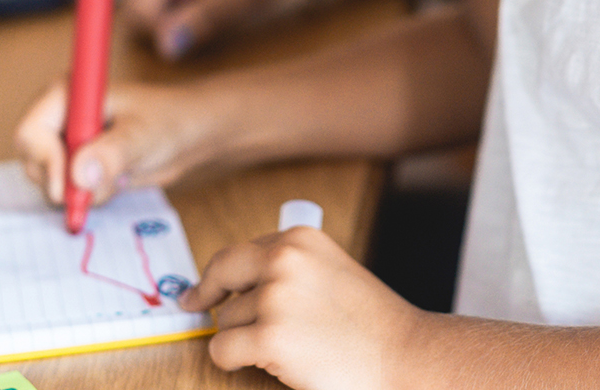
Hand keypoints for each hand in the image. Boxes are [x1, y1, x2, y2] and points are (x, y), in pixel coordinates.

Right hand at [13, 78, 223, 205]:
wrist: (190, 134)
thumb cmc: (170, 121)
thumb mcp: (143, 136)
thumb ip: (112, 154)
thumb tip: (78, 176)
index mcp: (68, 94)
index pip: (32, 131)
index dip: (44, 161)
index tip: (66, 188)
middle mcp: (62, 117)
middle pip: (34, 160)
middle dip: (60, 182)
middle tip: (94, 192)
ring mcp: (69, 142)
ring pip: (50, 181)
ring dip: (78, 193)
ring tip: (115, 179)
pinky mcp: (80, 164)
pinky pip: (69, 191)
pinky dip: (87, 197)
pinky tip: (115, 183)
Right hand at [125, 0, 319, 59]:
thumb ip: (203, 19)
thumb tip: (166, 49)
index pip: (139, 11)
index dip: (169, 29)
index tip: (205, 17)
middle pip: (134, 8)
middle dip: (169, 19)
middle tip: (209, 1)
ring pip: (138, 4)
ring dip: (171, 11)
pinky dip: (170, 0)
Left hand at [180, 225, 422, 389]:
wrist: (405, 355)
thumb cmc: (372, 322)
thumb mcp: (330, 271)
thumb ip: (290, 267)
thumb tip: (238, 283)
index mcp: (298, 239)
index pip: (242, 252)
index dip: (224, 273)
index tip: (205, 286)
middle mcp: (282, 260)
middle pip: (221, 273)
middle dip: (206, 292)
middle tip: (194, 304)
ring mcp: (274, 298)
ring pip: (224, 319)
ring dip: (241, 336)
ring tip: (285, 345)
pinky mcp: (268, 338)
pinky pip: (221, 349)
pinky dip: (231, 359)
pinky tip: (262, 361)